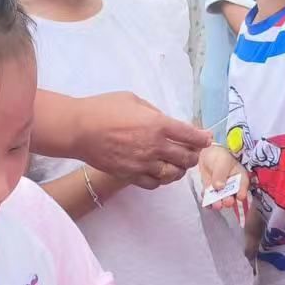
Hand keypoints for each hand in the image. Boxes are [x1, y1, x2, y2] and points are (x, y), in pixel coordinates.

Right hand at [73, 92, 208, 189]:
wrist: (79, 129)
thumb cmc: (103, 109)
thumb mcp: (134, 100)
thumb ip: (154, 112)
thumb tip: (166, 121)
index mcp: (158, 125)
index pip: (191, 136)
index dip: (203, 138)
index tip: (206, 138)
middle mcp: (155, 147)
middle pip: (187, 158)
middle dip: (193, 155)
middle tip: (192, 151)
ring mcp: (143, 164)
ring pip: (173, 174)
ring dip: (179, 169)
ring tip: (177, 164)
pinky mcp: (131, 175)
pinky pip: (154, 184)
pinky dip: (161, 179)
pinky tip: (159, 172)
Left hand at [197, 145, 250, 220]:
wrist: (207, 153)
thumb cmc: (220, 156)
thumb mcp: (222, 161)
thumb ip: (221, 173)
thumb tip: (219, 186)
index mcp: (240, 177)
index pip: (243, 185)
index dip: (242, 192)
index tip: (240, 197)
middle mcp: (232, 186)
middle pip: (231, 195)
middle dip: (229, 200)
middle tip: (226, 202)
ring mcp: (221, 190)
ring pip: (220, 199)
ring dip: (218, 203)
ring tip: (215, 205)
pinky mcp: (211, 191)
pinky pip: (210, 198)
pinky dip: (208, 201)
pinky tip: (206, 203)